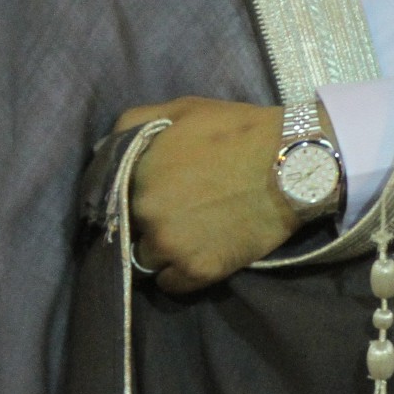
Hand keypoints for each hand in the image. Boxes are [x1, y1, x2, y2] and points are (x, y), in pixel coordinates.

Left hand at [112, 96, 297, 293]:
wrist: (292, 162)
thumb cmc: (237, 130)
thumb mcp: (182, 109)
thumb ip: (133, 123)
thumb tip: (101, 149)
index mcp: (135, 172)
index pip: (110, 197)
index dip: (131, 195)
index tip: (153, 193)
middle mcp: (145, 212)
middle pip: (130, 229)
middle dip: (150, 221)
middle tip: (182, 209)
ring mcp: (170, 245)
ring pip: (147, 259)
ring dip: (164, 250)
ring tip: (192, 234)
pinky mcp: (197, 271)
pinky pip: (171, 284)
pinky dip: (182, 273)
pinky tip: (201, 252)